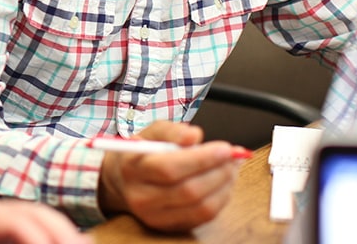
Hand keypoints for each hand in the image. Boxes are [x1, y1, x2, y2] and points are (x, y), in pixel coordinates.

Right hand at [96, 121, 244, 231]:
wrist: (123, 180)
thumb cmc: (142, 152)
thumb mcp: (152, 132)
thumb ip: (173, 130)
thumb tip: (194, 136)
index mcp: (133, 169)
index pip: (170, 168)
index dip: (201, 159)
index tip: (224, 148)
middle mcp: (142, 197)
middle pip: (188, 190)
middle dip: (218, 172)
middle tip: (233, 156)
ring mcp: (156, 216)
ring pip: (201, 207)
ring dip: (224, 186)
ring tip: (231, 167)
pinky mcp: (170, 227)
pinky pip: (204, 217)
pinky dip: (221, 198)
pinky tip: (224, 182)